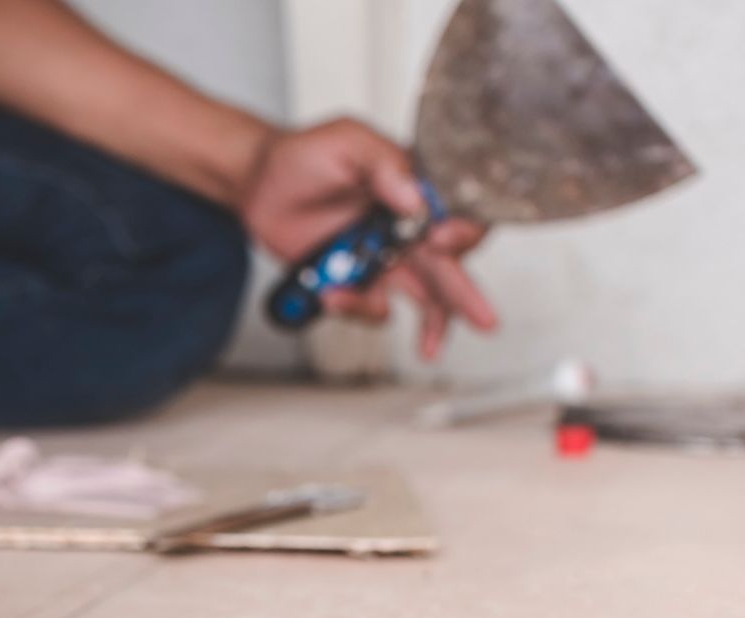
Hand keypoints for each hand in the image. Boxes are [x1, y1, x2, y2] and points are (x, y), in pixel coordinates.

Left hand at [240, 118, 496, 358]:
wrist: (259, 185)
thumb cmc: (305, 155)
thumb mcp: (346, 142)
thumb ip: (382, 163)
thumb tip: (414, 196)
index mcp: (417, 187)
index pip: (460, 213)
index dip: (462, 230)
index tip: (441, 238)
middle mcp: (409, 226)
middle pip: (450, 265)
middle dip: (467, 295)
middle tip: (485, 320)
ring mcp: (385, 257)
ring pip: (423, 296)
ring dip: (428, 322)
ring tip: (427, 347)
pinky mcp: (358, 280)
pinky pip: (372, 305)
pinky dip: (358, 308)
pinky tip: (332, 296)